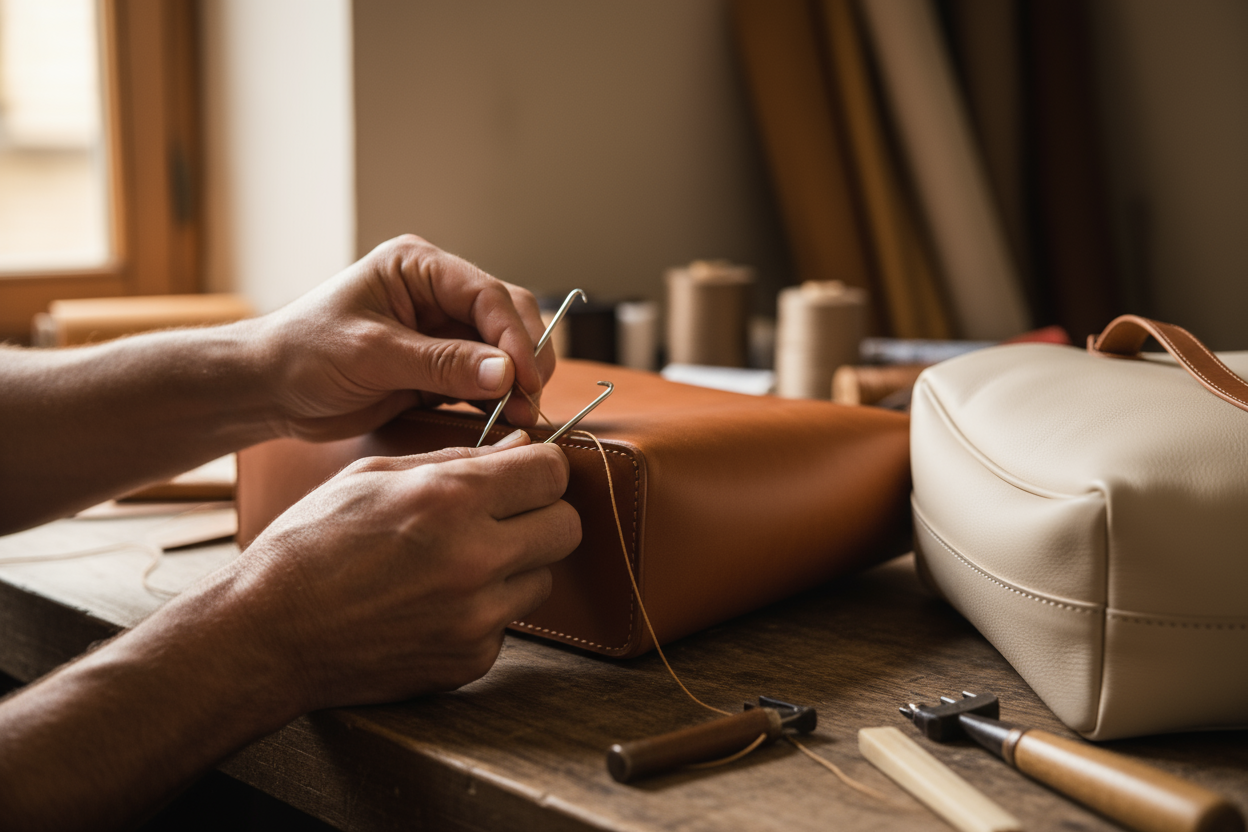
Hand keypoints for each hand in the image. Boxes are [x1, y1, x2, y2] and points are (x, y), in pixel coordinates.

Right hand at [225, 430, 579, 708]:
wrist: (267, 633)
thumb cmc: (311, 544)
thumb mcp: (374, 476)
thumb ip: (457, 460)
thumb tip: (519, 446)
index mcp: (450, 500)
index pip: (553, 473)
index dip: (542, 467)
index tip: (524, 473)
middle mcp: (475, 559)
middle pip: (567, 527)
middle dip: (541, 514)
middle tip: (503, 515)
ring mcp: (477, 617)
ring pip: (542, 579)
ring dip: (514, 566)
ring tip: (456, 563)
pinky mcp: (471, 660)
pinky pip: (506, 624)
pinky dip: (483, 612)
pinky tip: (433, 603)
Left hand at [258, 235, 553, 441]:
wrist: (268, 392)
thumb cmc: (303, 355)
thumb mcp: (372, 355)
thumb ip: (441, 364)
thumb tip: (506, 373)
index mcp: (418, 267)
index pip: (487, 294)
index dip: (514, 335)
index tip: (525, 378)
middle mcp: (437, 293)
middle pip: (507, 316)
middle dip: (524, 357)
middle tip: (531, 402)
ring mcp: (441, 331)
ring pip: (503, 349)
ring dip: (518, 381)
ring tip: (522, 416)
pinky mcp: (440, 368)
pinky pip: (484, 379)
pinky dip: (499, 399)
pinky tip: (505, 420)